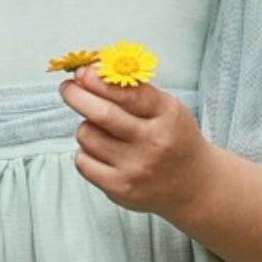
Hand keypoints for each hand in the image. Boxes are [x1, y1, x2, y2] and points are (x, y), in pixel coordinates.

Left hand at [60, 65, 209, 220]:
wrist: (193, 185)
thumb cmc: (174, 138)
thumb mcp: (167, 108)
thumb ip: (134, 91)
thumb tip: (90, 73)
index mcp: (167, 115)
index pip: (125, 93)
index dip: (97, 80)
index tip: (81, 72)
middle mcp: (153, 142)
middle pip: (101, 113)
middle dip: (77, 95)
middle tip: (68, 88)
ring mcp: (136, 168)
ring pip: (88, 135)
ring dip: (86, 127)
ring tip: (101, 130)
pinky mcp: (120, 189)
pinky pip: (83, 161)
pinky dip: (85, 152)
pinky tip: (101, 152)